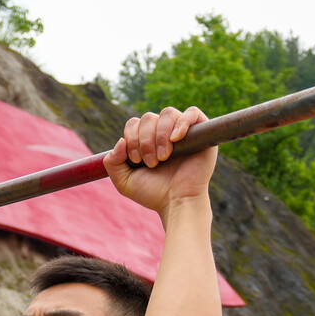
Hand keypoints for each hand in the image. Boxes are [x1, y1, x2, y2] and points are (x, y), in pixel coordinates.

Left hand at [104, 106, 218, 217]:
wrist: (177, 202)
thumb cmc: (154, 193)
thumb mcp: (124, 181)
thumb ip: (113, 162)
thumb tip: (120, 141)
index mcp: (147, 140)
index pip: (134, 123)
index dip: (132, 137)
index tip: (137, 160)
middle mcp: (164, 133)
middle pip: (149, 117)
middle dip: (145, 140)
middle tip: (152, 162)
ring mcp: (183, 132)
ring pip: (167, 113)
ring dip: (161, 135)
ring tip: (164, 157)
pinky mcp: (201, 133)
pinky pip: (192, 113)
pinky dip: (182, 123)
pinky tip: (176, 139)